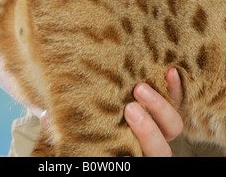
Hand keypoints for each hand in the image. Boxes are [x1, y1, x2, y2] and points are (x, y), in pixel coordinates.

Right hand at [40, 68, 182, 156]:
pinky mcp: (166, 102)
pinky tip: (168, 70)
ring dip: (161, 106)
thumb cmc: (83, 113)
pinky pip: (179, 100)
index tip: (122, 123)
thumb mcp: (72, 120)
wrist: (98, 93)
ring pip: (174, 125)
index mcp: (128, 150)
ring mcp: (159, 122)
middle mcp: (148, 141)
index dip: (139, 143)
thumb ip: (63, 123)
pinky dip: (177, 88)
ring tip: (141, 87)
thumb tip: (46, 116)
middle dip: (148, 129)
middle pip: (162, 148)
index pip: (140, 156)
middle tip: (130, 106)